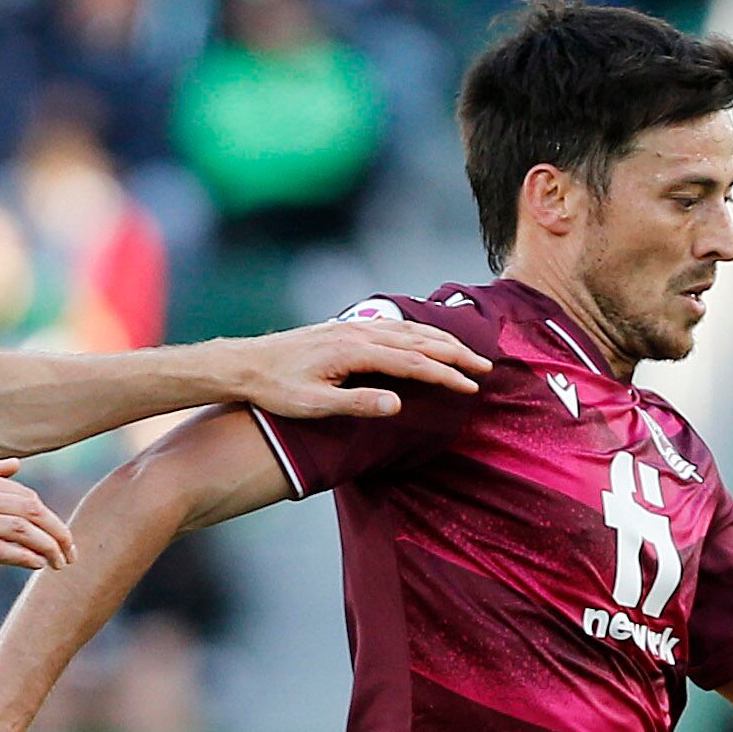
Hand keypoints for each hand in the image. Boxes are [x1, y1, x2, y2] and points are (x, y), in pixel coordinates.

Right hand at [0, 456, 72, 570]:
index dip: (49, 516)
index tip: (60, 533)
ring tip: (60, 564)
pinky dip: (21, 556)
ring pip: (18, 530)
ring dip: (47, 548)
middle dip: (59, 533)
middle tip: (72, 553)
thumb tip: (16, 466)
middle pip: (31, 511)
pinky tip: (35, 565)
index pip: (25, 495)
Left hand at [235, 318, 488, 419]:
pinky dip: (419, 331)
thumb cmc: (277, 389)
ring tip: (467, 352)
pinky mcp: (346, 328)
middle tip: (486, 368)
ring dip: (442, 340)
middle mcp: (360, 333)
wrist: (246, 364)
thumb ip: (357, 403)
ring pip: (409, 330)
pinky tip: (425, 337)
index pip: (415, 363)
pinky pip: (394, 326)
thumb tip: (397, 404)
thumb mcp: (314, 405)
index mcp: (356, 351)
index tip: (471, 387)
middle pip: (420, 341)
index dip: (446, 375)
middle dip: (456, 354)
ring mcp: (353, 327)